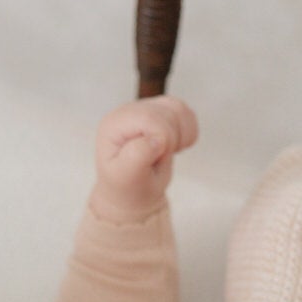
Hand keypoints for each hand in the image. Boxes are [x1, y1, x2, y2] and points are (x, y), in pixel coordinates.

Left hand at [90, 95, 199, 224]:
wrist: (133, 192)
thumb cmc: (128, 186)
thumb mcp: (127, 178)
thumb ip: (137, 157)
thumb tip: (156, 138)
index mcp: (114, 124)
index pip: (149, 118)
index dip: (163, 140)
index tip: (154, 159)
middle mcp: (128, 112)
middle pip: (166, 112)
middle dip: (172, 140)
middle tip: (158, 159)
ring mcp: (145, 109)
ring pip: (177, 108)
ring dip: (180, 136)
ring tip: (165, 153)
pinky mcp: (160, 111)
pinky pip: (184, 112)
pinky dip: (187, 132)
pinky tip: (174, 147)